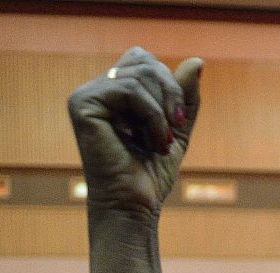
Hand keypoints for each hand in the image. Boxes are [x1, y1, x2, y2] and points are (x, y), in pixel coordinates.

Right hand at [68, 47, 202, 218]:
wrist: (134, 206)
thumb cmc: (150, 174)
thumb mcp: (176, 129)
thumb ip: (184, 97)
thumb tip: (198, 60)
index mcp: (112, 93)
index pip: (144, 61)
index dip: (168, 83)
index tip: (178, 120)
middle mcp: (95, 90)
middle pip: (143, 62)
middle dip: (170, 94)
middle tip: (174, 129)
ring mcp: (85, 96)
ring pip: (139, 75)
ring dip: (162, 112)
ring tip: (161, 143)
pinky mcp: (82, 104)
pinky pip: (129, 90)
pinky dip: (152, 116)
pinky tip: (152, 142)